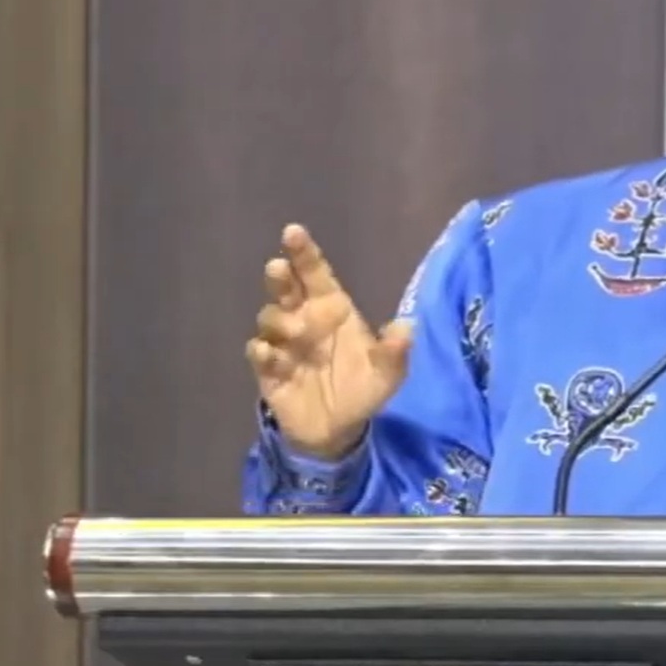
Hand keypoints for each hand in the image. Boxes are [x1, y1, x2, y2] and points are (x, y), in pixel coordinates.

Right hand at [247, 224, 411, 459]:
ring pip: (270, 317)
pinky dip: (263, 351)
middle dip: (280, 276)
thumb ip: (394, 352)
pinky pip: (258, 352)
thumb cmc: (362, 390)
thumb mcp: (387, 375)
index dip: (304, 253)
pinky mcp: (268, 370)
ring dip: (279, 321)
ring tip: (295, 334)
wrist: (337, 433)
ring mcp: (283, 343)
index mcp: (332, 309)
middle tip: (278, 269)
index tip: (292, 232)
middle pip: (285, 288)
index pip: (315, 274)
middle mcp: (304, 319)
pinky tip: (273, 356)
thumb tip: (407, 327)